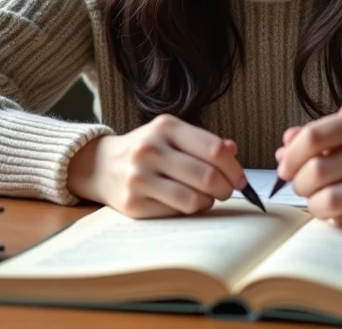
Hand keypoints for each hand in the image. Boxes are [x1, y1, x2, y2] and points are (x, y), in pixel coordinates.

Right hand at [66, 114, 246, 218]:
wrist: (102, 165)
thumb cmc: (147, 150)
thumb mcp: (172, 136)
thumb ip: (204, 142)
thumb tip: (233, 151)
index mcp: (166, 127)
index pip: (214, 150)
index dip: (234, 169)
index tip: (240, 179)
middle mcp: (150, 149)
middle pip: (207, 177)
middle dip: (226, 189)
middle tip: (226, 191)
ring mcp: (139, 177)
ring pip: (194, 200)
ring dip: (208, 202)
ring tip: (205, 198)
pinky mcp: (133, 204)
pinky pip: (176, 213)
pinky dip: (188, 211)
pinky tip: (184, 203)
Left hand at [275, 106, 341, 231]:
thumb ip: (309, 138)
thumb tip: (283, 153)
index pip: (312, 138)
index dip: (290, 158)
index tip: (285, 169)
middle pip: (315, 171)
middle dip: (299, 183)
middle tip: (302, 186)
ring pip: (327, 201)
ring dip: (313, 204)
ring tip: (318, 199)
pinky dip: (334, 218)